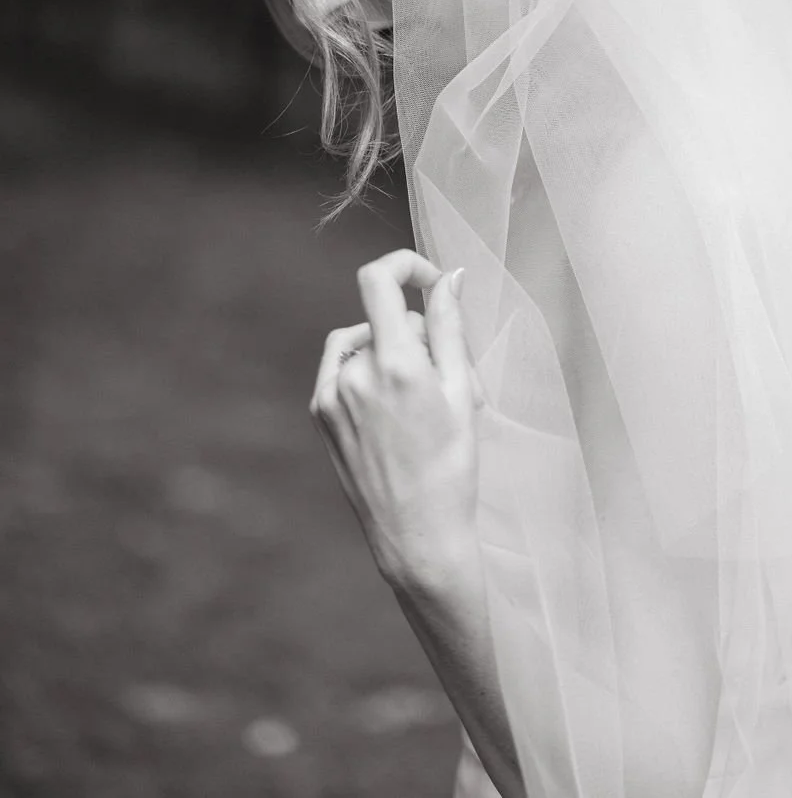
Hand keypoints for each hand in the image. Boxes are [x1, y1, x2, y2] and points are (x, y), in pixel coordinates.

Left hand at [309, 249, 482, 585]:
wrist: (416, 536)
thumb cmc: (451, 468)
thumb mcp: (462, 392)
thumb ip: (450, 327)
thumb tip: (448, 278)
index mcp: (396, 364)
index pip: (379, 279)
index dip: (406, 265)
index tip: (431, 282)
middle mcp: (355, 374)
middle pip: (386, 319)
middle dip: (421, 333)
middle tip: (453, 379)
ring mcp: (331, 394)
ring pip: (366, 342)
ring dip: (393, 352)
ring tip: (424, 398)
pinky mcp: (320, 414)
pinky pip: (343, 368)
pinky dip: (367, 370)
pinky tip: (393, 406)